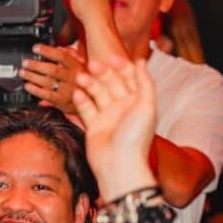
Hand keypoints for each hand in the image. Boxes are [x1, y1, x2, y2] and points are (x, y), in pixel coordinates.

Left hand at [20, 44, 85, 114]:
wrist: (90, 102)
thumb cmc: (83, 81)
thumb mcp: (82, 66)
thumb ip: (72, 56)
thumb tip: (60, 47)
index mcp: (78, 67)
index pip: (62, 56)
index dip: (48, 51)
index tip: (36, 48)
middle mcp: (73, 78)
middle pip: (52, 69)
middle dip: (36, 65)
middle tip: (25, 62)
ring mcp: (67, 90)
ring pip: (47, 82)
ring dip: (32, 76)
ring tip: (22, 72)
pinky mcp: (62, 101)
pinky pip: (46, 95)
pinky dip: (35, 90)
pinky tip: (27, 85)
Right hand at [71, 55, 157, 200]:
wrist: (119, 165)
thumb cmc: (135, 139)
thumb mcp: (146, 106)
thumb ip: (144, 82)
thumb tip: (141, 61)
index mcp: (138, 101)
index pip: (129, 77)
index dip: (120, 66)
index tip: (110, 57)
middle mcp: (123, 107)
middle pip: (111, 83)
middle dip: (102, 73)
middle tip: (91, 65)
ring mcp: (107, 116)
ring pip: (97, 94)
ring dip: (89, 84)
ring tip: (80, 78)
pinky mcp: (93, 125)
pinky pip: (85, 108)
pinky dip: (80, 100)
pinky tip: (76, 94)